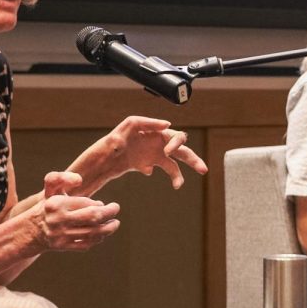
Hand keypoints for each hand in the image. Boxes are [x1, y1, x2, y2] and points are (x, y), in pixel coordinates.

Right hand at [36, 172, 120, 250]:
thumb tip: (79, 180)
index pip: (85, 202)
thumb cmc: (49, 204)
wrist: (33, 229)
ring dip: (108, 228)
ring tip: (115, 223)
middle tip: (116, 208)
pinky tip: (102, 234)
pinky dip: (98, 239)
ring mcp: (59, 235)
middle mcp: (56, 220)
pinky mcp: (62, 247)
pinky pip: (86, 244)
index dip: (98, 203)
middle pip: (92, 217)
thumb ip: (62, 178)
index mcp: (55, 203)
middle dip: (109, 213)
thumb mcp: (52, 188)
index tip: (102, 203)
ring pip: (92, 233)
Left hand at [92, 116, 207, 188]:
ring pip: (175, 164)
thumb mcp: (130, 124)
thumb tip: (168, 124)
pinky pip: (165, 170)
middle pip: (182, 151)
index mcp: (158, 132)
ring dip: (179, 174)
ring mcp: (155, 154)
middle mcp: (159, 143)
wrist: (103, 156)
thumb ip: (149, 122)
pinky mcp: (149, 163)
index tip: (167, 152)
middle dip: (193, 160)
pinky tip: (157, 176)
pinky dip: (168, 175)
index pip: (176, 136)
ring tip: (178, 185)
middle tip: (203, 169)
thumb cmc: (116, 136)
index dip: (176, 143)